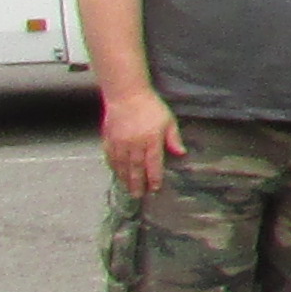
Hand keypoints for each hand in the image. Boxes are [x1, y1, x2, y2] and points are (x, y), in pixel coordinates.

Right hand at [99, 85, 178, 199]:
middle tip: (139, 196)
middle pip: (136, 168)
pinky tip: (117, 174)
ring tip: (128, 189)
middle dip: (138, 184)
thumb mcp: (168, 121)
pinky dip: (114, 168)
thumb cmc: (151, 107)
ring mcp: (120, 142)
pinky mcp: (109, 139)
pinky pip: (110, 157)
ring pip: (122, 166)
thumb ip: (173, 139)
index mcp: (151, 140)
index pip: (153, 164)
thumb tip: (181, 153)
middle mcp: (134, 144)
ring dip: (125, 179)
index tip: (155, 189)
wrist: (126, 95)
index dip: (154, 178)